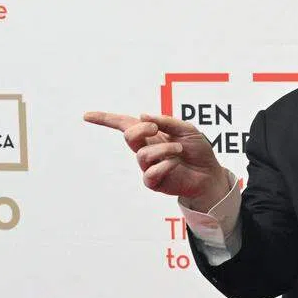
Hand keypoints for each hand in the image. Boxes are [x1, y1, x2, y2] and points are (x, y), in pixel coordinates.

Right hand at [84, 111, 228, 209]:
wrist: (210, 173)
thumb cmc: (198, 150)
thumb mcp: (187, 129)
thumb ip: (166, 121)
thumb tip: (143, 116)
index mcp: (150, 133)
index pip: (123, 124)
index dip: (104, 119)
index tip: (86, 116)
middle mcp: (145, 148)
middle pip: (128, 135)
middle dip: (141, 129)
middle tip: (156, 129)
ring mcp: (148, 165)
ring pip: (143, 154)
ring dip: (164, 148)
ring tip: (179, 149)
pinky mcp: (153, 181)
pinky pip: (151, 172)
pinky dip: (166, 164)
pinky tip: (176, 163)